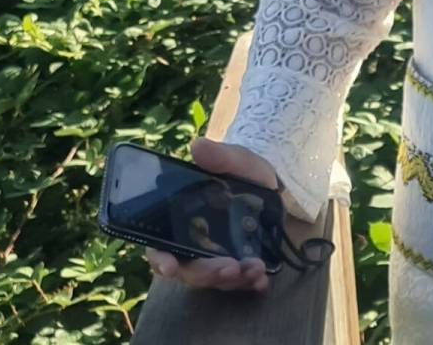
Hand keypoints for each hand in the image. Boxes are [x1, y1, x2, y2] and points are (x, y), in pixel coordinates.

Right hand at [146, 138, 279, 293]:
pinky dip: (250, 285)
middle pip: (188, 270)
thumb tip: (198, 146)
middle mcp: (193, 244)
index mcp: (180, 220)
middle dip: (206, 274)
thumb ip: (220, 156)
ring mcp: (216, 257)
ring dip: (232, 280)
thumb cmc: (244, 172)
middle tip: (229, 268)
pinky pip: (239, 283)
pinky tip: (262, 282)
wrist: (273, 183)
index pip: (159, 246)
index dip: (161, 259)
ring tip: (254, 270)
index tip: (170, 266)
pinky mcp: (239, 265)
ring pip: (214, 280)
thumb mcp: (237, 160)